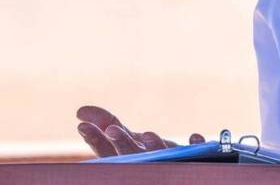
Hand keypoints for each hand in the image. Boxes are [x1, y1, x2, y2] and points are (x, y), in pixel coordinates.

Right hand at [75, 105, 205, 156]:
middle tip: (112, 130)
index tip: (82, 126)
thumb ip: (107, 124)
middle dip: (122, 144)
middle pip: (132, 156)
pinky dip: (195, 146)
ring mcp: (169, 164)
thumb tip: (82, 111)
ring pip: (161, 157)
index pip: (108, 154)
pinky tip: (194, 137)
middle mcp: (147, 164)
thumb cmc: (151, 155)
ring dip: (154, 146)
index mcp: (128, 159)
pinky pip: (196, 154)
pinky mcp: (193, 162)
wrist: (182, 169)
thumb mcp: (129, 139)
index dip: (96, 140)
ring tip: (149, 134)